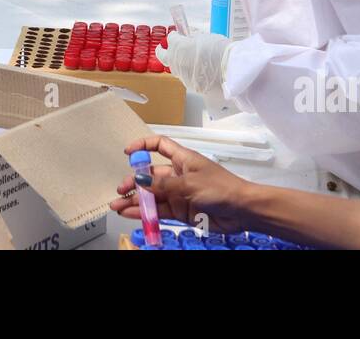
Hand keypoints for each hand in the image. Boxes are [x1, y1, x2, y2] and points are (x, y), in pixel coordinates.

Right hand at [110, 136, 254, 233]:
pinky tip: (131, 214)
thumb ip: (163, 184)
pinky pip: (159, 211)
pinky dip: (145, 213)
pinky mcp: (181, 211)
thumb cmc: (221, 188)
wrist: (241, 211)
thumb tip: (139, 180)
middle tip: (121, 191)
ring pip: (152, 195)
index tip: (128, 152)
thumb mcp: (190, 183)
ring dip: (135, 200)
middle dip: (134, 182)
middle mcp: (178, 175)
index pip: (159, 146)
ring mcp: (179, 194)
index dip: (143, 146)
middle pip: (150, 175)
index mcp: (183, 159)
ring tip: (117, 205)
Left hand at [154, 30, 228, 95]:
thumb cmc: (220, 49)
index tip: (177, 35)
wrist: (231, 69)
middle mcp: (176, 62)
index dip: (175, 36)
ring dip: (178, 62)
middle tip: (163, 48)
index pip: (170, 39)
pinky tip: (199, 70)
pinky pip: (187, 77)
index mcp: (178, 47)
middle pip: (163, 56)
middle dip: (162, 51)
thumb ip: (193, 36)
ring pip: (175, 68)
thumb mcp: (205, 37)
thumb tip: (190, 36)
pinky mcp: (191, 86)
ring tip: (186, 59)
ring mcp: (183, 76)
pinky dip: (189, 72)